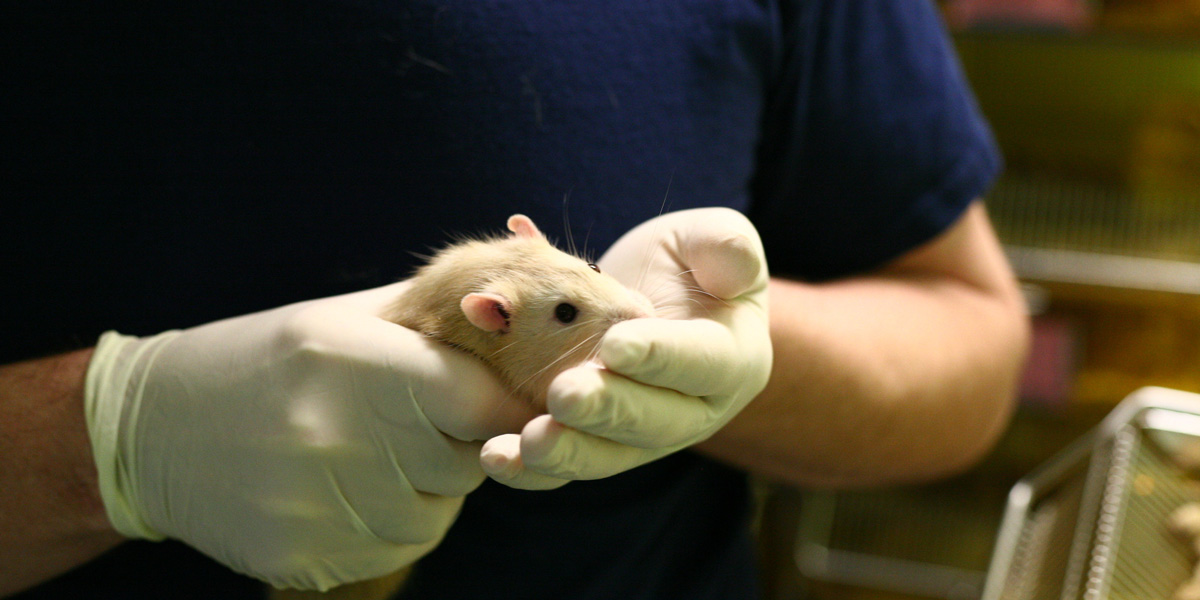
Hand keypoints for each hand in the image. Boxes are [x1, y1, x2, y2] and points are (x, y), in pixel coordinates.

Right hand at [84, 281, 536, 589]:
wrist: (155, 427)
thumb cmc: (271, 360)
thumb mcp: (344, 319)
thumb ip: (436, 322)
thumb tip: (524, 321)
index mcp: (356, 362)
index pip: (483, 405)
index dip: (506, 408)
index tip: (509, 406)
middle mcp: (336, 436)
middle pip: (465, 464)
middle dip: (457, 446)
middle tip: (413, 424)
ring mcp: (317, 505)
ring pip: (435, 515)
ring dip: (423, 491)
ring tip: (369, 455)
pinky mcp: (304, 556)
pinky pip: (393, 549)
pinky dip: (385, 525)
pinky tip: (341, 490)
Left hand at [480, 207, 771, 488]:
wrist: (654, 301)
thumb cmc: (689, 266)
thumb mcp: (711, 240)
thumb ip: (725, 246)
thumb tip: (735, 267)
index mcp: (732, 360)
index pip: (701, 362)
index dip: (660, 356)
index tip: (615, 345)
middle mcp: (693, 411)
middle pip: (654, 421)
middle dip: (608, 410)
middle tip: (564, 395)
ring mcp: (644, 439)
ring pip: (609, 455)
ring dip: (568, 452)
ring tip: (527, 442)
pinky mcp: (600, 449)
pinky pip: (568, 466)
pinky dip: (530, 470)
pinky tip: (495, 458)